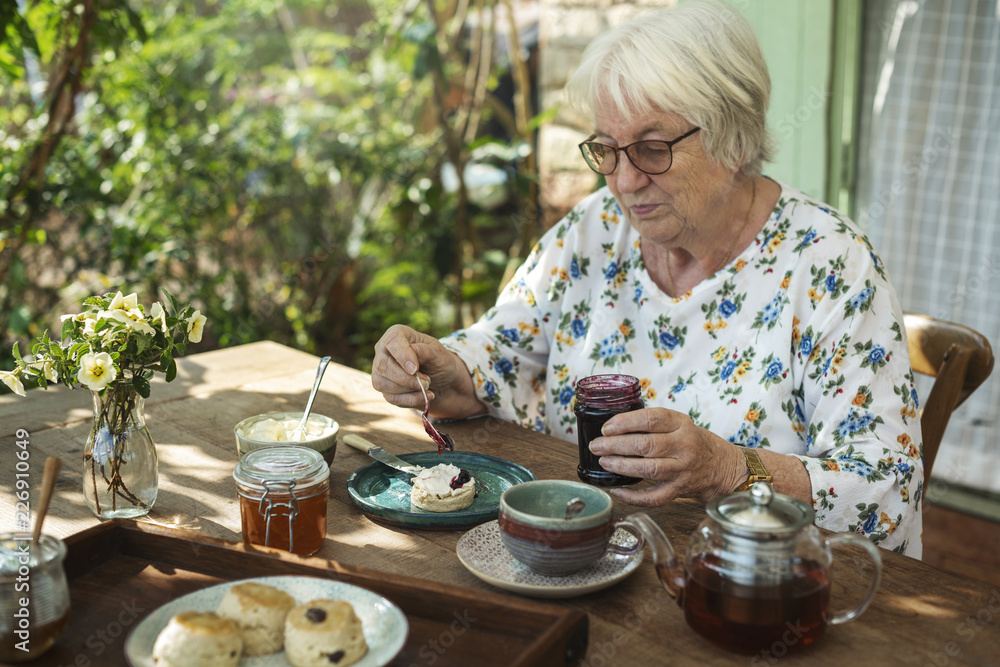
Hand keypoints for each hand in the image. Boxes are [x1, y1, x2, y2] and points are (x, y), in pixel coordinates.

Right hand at [371, 324, 483, 417]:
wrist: (440, 380)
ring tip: (428, 386)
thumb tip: (412, 352)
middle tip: (427, 382)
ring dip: (408, 389)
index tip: (415, 370)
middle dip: (406, 378)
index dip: (402, 355)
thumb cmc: (438, 361)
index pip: (392, 341)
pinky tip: (425, 396)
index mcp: (396, 334)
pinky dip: (410, 399)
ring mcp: (380, 371)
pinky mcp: (384, 388)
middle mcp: (383, 351)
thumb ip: (425, 351)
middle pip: (383, 366)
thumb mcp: (438, 353)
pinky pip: (390, 397)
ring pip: (382, 383)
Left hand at [587, 407, 744, 505]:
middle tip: (597, 446)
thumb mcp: (680, 423)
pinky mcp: (679, 490)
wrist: (722, 467)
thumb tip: (615, 425)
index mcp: (682, 424)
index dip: (625, 422)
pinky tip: (617, 491)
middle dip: (616, 445)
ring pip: (648, 469)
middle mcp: (684, 446)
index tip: (607, 427)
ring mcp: (682, 470)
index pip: (651, 419)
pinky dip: (633, 496)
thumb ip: (654, 423)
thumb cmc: (695, 442)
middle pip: (646, 445)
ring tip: (604, 461)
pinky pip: (654, 497)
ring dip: (622, 466)